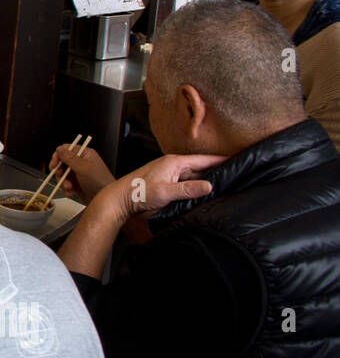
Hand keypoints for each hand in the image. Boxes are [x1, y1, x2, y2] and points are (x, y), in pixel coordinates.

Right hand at [49, 144, 114, 201]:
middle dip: (60, 171)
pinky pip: (65, 184)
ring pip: (62, 175)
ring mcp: (78, 173)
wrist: (104, 198)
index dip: (58, 157)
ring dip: (63, 182)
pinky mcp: (76, 183)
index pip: (66, 150)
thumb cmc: (99, 181)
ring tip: (69, 187)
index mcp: (85, 154)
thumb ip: (69, 158)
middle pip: (62, 163)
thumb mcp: (82, 168)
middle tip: (60, 175)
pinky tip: (71, 192)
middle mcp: (81, 162)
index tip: (54, 164)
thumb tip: (59, 149)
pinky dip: (66, 189)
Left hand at [104, 152, 225, 219]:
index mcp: (174, 162)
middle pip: (201, 166)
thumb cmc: (138, 192)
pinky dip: (196, 185)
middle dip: (217, 170)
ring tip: (225, 183)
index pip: (204, 159)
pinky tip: (203, 191)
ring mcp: (169, 172)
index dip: (221, 160)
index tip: (237, 159)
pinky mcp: (166, 181)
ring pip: (194, 174)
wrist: (119, 198)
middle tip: (237, 174)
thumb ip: (188, 189)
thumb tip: (210, 185)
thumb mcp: (166, 192)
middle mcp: (173, 164)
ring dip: (207, 178)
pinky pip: (186, 181)